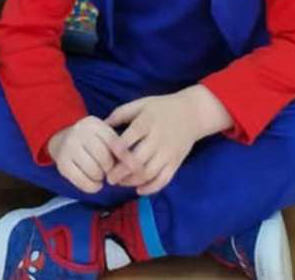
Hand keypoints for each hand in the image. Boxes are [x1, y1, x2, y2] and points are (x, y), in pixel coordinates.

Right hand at [47, 115, 133, 194]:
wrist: (61, 140)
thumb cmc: (91, 141)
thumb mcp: (103, 137)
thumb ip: (119, 147)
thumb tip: (136, 166)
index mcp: (93, 123)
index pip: (113, 141)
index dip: (125, 157)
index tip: (132, 167)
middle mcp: (79, 132)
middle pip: (103, 157)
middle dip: (110, 168)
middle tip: (109, 170)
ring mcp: (68, 147)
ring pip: (93, 170)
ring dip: (101, 178)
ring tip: (100, 175)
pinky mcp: (62, 164)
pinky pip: (82, 181)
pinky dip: (92, 187)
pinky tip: (94, 183)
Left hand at [105, 87, 229, 195]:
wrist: (192, 113)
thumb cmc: (162, 108)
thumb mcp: (141, 104)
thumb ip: (121, 113)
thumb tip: (101, 124)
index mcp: (147, 121)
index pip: (131, 137)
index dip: (117, 148)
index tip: (107, 156)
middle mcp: (158, 138)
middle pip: (138, 160)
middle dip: (121, 172)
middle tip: (109, 178)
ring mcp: (168, 152)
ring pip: (149, 173)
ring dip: (132, 181)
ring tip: (121, 183)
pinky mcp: (176, 163)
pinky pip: (163, 180)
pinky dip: (151, 188)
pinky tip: (139, 190)